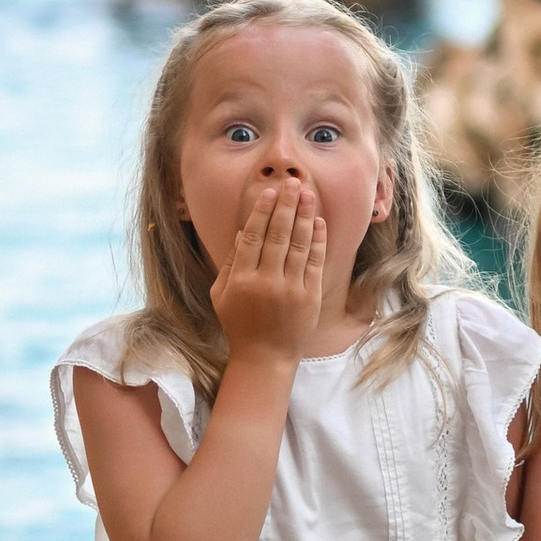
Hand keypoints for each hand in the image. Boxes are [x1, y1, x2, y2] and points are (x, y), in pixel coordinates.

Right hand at [208, 180, 323, 366]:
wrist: (266, 357)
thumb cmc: (239, 324)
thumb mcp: (221, 295)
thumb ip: (229, 264)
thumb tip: (241, 232)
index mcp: (242, 280)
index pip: (252, 237)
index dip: (261, 213)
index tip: (269, 192)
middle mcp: (266, 282)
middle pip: (278, 235)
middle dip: (286, 206)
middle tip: (293, 183)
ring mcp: (290, 289)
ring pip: (299, 245)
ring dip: (304, 216)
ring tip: (308, 194)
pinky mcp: (309, 296)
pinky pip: (314, 262)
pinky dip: (317, 241)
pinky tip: (319, 222)